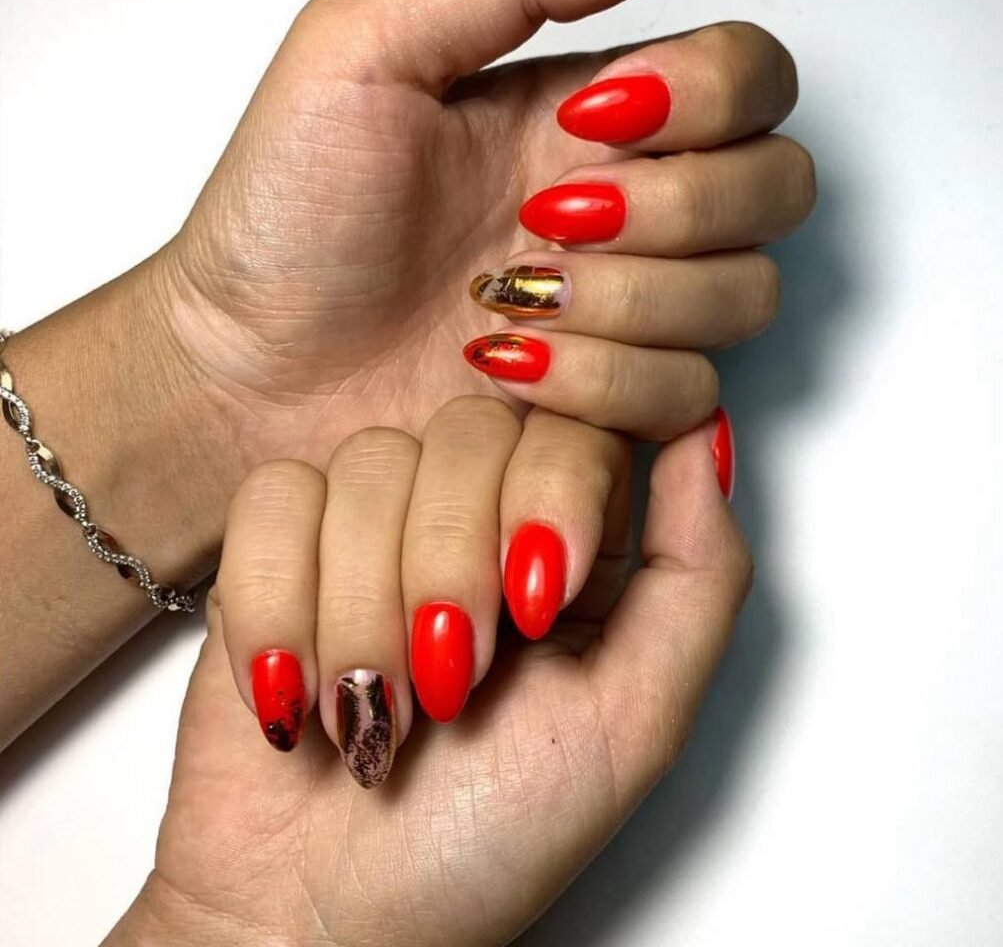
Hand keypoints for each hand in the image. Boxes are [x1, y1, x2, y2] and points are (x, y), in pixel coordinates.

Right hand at [105, 406, 750, 946]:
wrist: (324, 922)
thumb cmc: (487, 842)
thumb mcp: (632, 722)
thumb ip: (695, 575)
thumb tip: (708, 430)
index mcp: (570, 542)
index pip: (580, 420)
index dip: (555, 487)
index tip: (538, 593)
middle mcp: (475, 513)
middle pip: (471, 428)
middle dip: (454, 565)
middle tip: (453, 681)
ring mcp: (372, 520)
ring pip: (370, 461)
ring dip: (367, 607)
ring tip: (377, 705)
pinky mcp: (279, 543)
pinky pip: (276, 496)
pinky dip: (281, 602)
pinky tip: (303, 684)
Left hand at [162, 0, 812, 471]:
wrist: (250, 369)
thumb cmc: (287, 218)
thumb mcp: (368, 51)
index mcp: (582, 114)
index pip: (749, 75)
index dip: (710, 94)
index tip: (586, 123)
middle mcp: (622, 208)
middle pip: (775, 186)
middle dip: (675, 206)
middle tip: (547, 216)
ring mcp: (622, 312)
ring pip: (743, 296)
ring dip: (629, 299)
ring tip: (507, 298)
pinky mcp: (607, 405)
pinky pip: (688, 395)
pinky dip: (601, 381)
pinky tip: (510, 366)